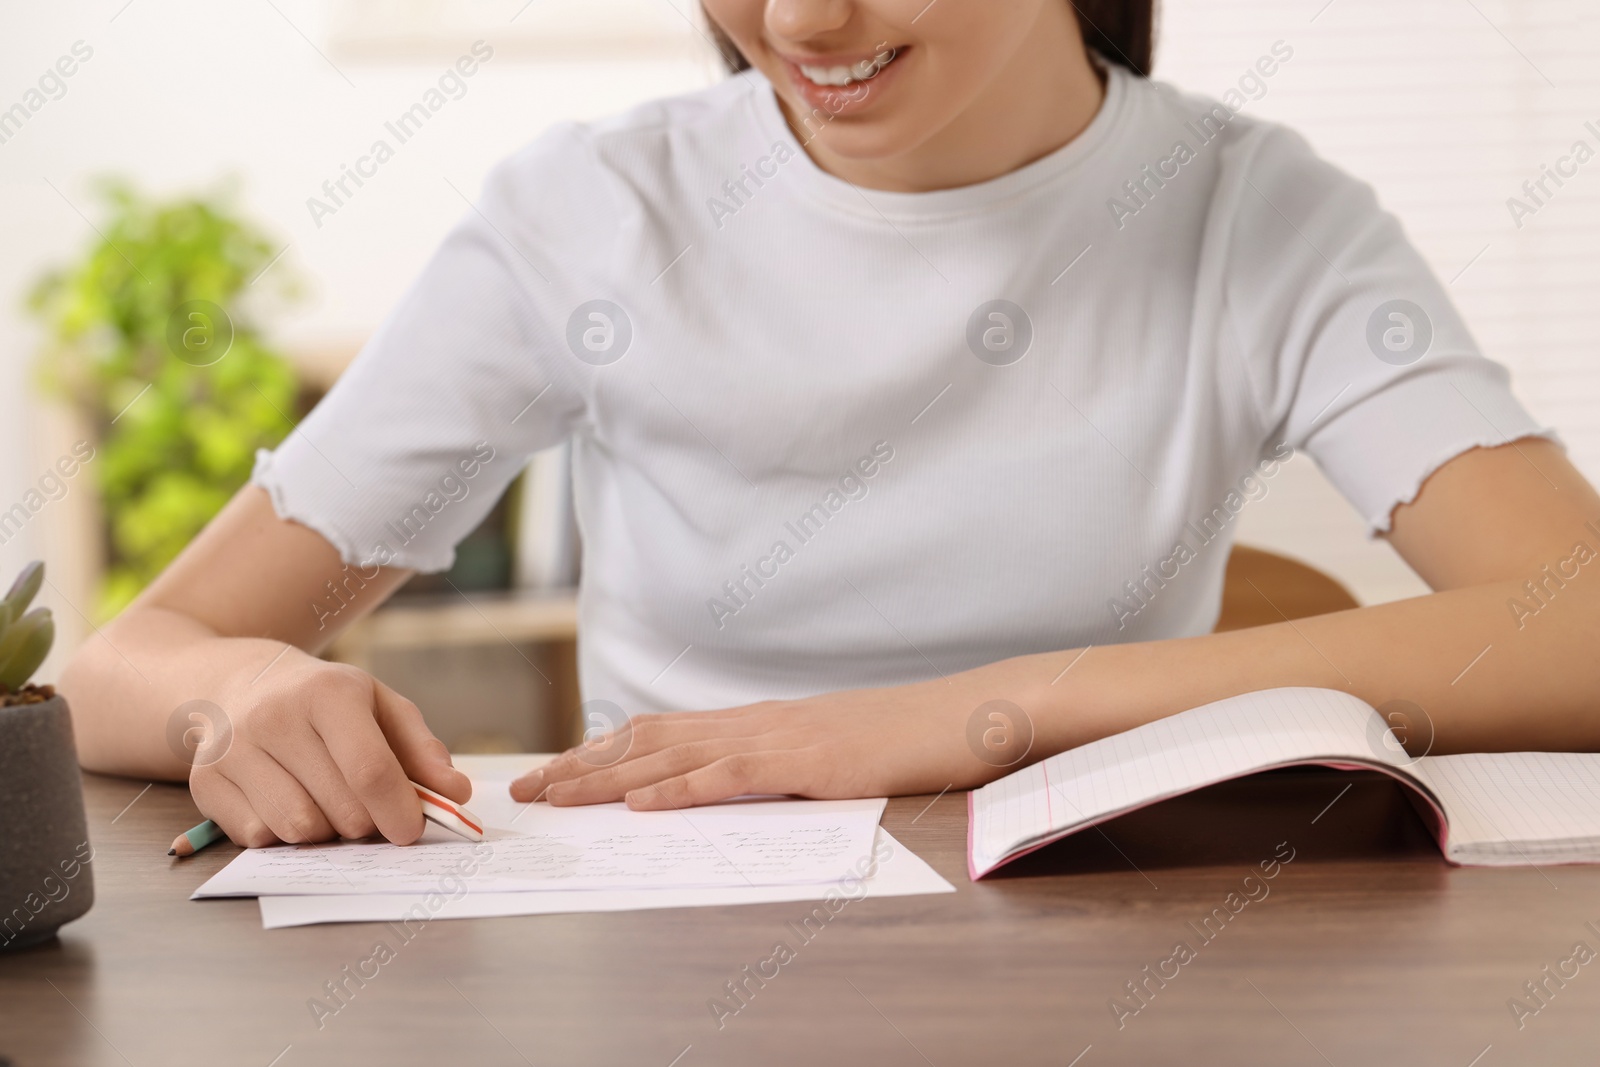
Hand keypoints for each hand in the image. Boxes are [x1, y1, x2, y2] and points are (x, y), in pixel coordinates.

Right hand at [187, 644, 470, 846]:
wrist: (239, 682)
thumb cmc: (324, 701)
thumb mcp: (380, 706)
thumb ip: (422, 750)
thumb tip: (456, 793)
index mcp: (328, 693)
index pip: (370, 770)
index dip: (399, 811)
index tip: (411, 831)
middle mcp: (274, 717)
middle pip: (341, 810)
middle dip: (367, 823)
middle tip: (368, 808)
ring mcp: (233, 750)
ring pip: (299, 830)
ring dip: (325, 832)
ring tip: (326, 801)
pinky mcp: (205, 781)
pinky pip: (259, 838)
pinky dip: (283, 833)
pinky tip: (286, 800)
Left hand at [508, 672, 1042, 809]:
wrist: (964, 716)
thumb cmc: (905, 739)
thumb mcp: (830, 752)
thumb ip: (780, 763)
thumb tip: (737, 785)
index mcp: (760, 720)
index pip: (663, 731)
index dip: (603, 750)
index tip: (556, 771)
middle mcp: (757, 721)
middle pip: (649, 738)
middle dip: (582, 763)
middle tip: (528, 787)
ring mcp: (782, 737)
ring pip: (674, 754)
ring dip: (608, 778)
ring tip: (557, 795)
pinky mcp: (810, 761)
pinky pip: (731, 776)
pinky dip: (680, 789)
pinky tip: (642, 804)